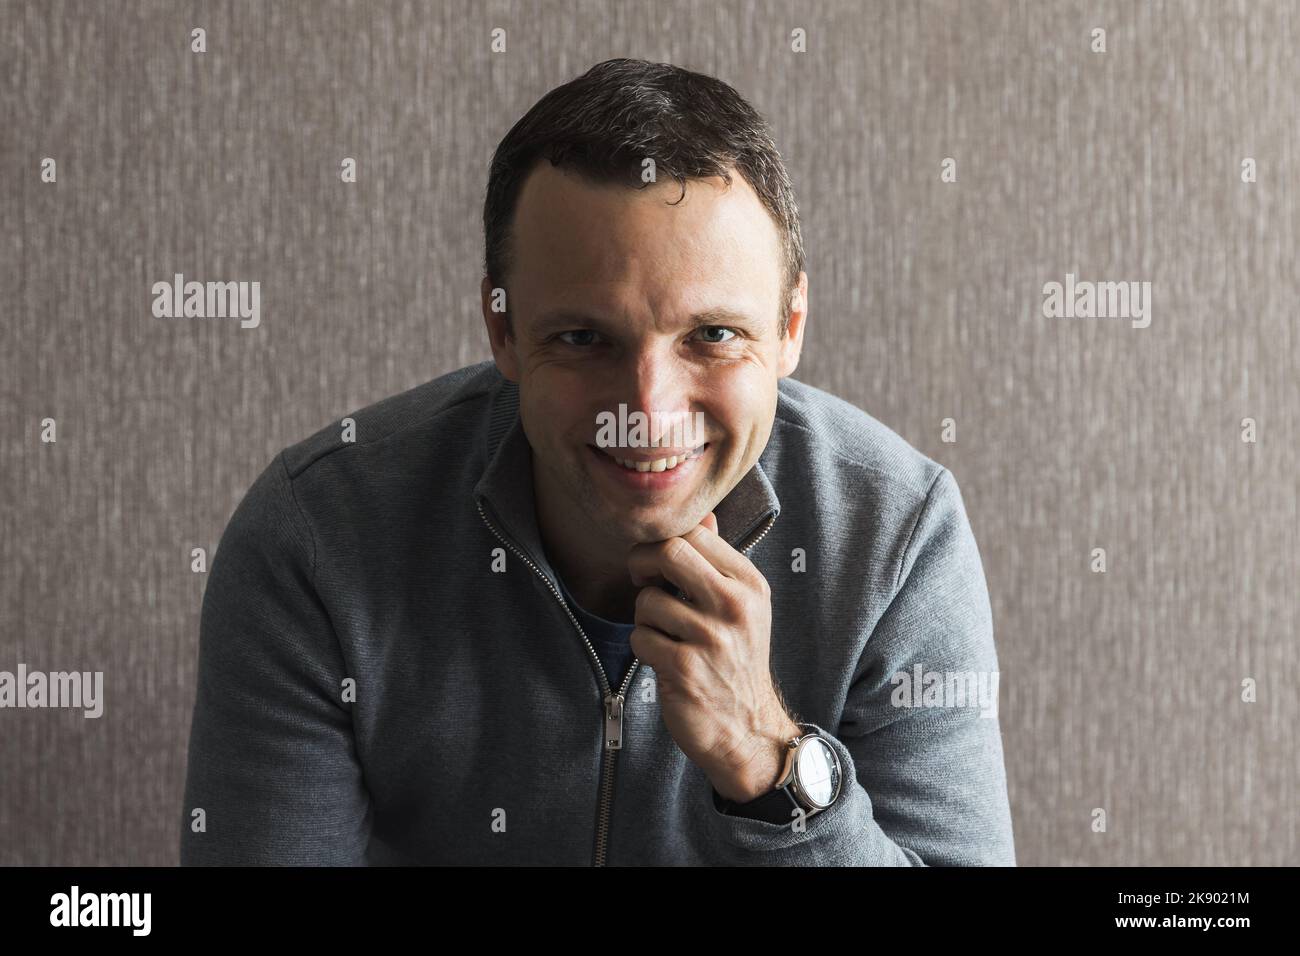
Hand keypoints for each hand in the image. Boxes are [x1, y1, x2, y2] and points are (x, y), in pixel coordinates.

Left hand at [627, 512, 802, 802]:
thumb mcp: (743, 608)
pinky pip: (640, 638)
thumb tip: (705, 518)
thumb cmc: (737, 662)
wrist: (748, 728)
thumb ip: (719, 562)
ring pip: (647, 600)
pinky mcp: (685, 668)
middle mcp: (734, 606)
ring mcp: (711, 638)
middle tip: (641, 581)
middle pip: (669, 552)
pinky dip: (644, 648)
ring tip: (665, 635)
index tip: (655, 562)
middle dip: (641, 563)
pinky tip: (664, 661)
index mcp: (749, 584)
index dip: (662, 542)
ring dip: (644, 619)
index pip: (695, 533)